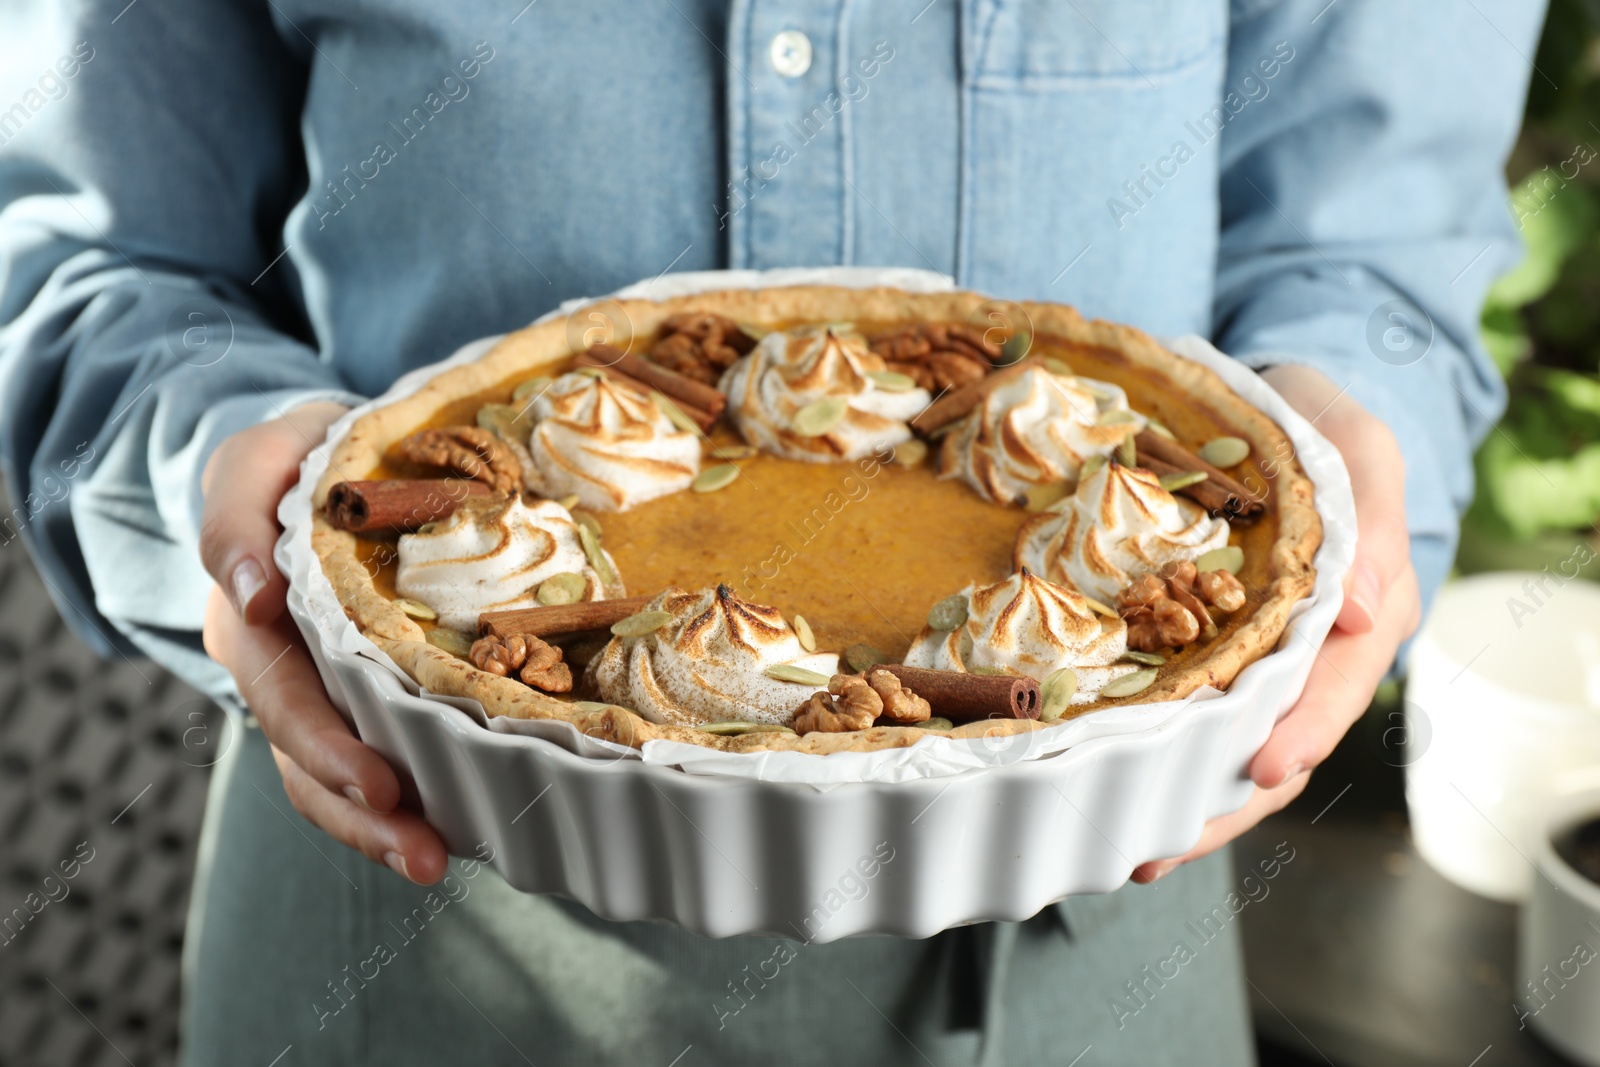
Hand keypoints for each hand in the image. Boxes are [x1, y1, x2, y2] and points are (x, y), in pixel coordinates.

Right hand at [199, 401, 448, 884]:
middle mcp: (274, 667)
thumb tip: (254, 595)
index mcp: (250, 618)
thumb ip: (236, 521)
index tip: (379, 784)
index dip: (326, 744)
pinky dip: (400, 803)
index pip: (281, 693)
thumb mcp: (253, 464)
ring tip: (435, 861)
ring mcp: (311, 690)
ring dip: (376, 829)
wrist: (320, 462)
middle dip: (362, 804)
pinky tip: (453, 831)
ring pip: (327, 778)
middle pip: (308, 754)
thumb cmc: (291, 461)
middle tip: (422, 843)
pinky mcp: (355, 697)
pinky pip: (367, 761)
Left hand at [1131, 365, 1421, 882]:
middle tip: (1160, 846)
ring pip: (1232, 746)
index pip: (1335, 685)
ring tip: (1127, 850)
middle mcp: (1313, 650)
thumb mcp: (1357, 443)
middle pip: (1280, 744)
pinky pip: (1189, 712)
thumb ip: (1368, 517)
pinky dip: (1156, 754)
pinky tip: (1106, 788)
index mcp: (1362, 608)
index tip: (1262, 770)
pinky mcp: (1209, 652)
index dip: (1302, 732)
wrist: (1266, 408)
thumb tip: (1359, 610)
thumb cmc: (1319, 421)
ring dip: (1185, 801)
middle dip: (1226, 803)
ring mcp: (1260, 658)